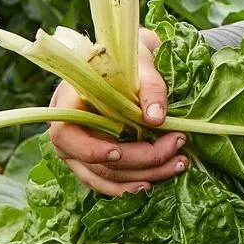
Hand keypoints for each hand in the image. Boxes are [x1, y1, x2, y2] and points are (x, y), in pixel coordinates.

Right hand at [49, 27, 185, 196]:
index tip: (120, 150)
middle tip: (177, 145)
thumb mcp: (141, 60)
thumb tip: (155, 120)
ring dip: (141, 176)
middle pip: (93, 161)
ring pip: (104, 176)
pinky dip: (129, 186)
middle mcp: (68, 130)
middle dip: (138, 160)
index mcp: (68, 100)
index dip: (90, 149)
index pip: (64, 133)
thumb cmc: (130, 57)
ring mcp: (78, 150)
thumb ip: (149, 86)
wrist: (131, 61)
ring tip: (178, 164)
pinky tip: (153, 182)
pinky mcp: (94, 161)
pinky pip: (107, 182)